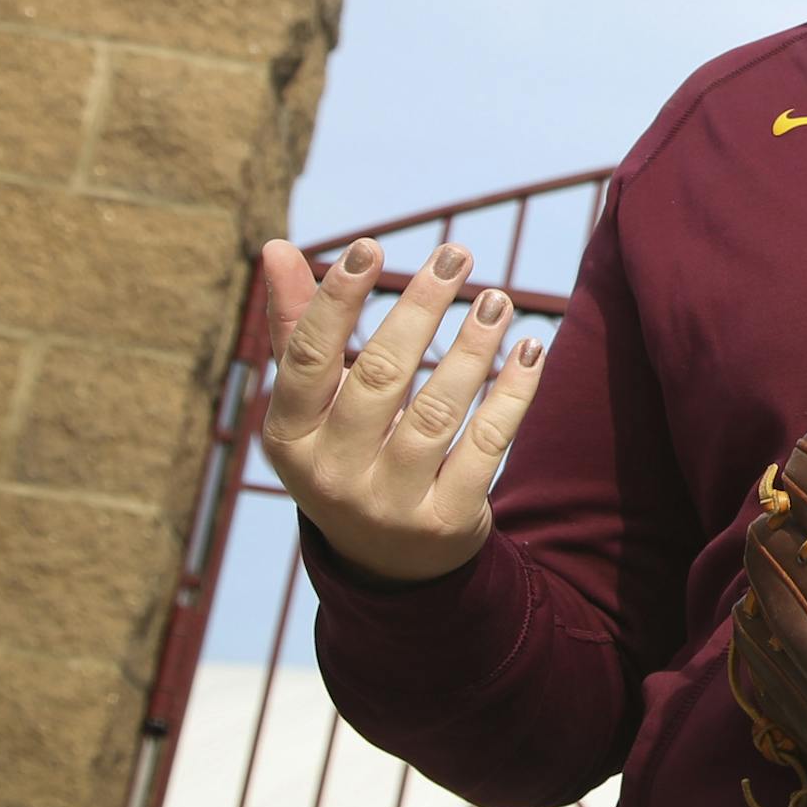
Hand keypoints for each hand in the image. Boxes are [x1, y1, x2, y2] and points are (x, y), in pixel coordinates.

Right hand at [259, 235, 544, 585]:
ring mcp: (391, 502)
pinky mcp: (447, 520)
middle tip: (456, 253)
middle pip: (379, 377)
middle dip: (420, 309)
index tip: (370, 245)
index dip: (336, 300)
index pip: (308, 359)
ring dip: (472, 348)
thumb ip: (296, 327)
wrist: (389, 561)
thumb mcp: (312, 406)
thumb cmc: (346, 452)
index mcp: (290, 439)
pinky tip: (531, 349)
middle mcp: (333, 474)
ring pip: (437, 411)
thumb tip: (275, 246)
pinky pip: (486, 446)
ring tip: (498, 300)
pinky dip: (512, 394)